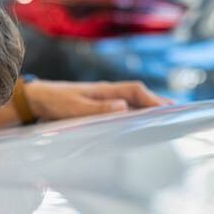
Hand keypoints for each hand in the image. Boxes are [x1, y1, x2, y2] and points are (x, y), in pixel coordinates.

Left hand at [25, 80, 172, 120]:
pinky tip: (139, 123)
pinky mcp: (97, 105)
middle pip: (138, 95)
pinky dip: (135, 112)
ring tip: (165, 120)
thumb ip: (97, 109)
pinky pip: (122, 107)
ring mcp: (103, 98)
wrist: (36, 98)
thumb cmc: (54, 102)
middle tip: (178, 115)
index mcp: (104, 90)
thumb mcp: (74, 107)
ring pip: (131, 100)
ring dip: (148, 108)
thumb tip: (124, 107)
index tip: (168, 110)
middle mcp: (107, 92)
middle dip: (157, 103)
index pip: (135, 91)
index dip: (153, 100)